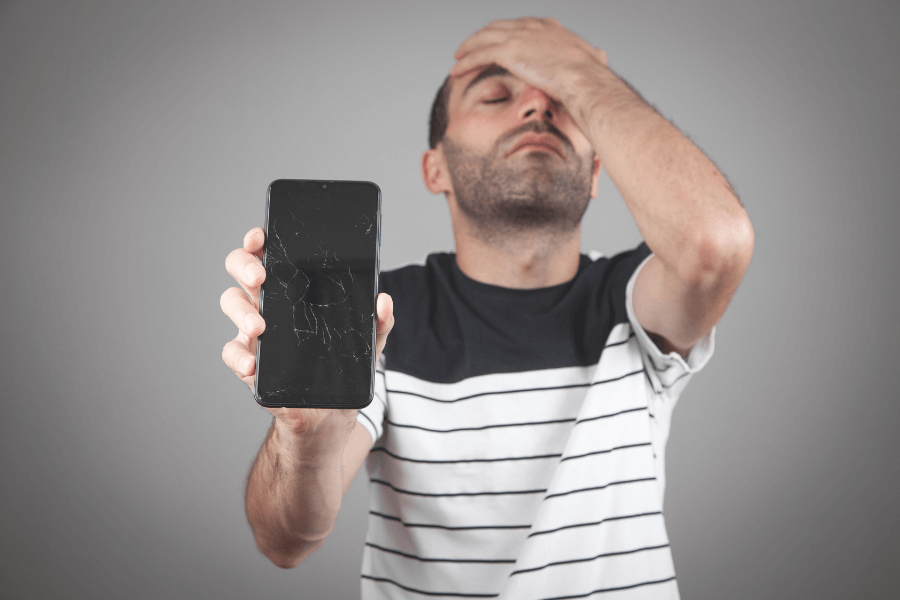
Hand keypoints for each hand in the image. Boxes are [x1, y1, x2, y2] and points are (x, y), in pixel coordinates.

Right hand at [221, 227, 394, 434]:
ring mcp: (256, 333)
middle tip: (260, 277)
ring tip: (259, 327)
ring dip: (241, 312)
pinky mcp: (250, 363)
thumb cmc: (342, 372)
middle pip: (241, 271)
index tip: (261, 236)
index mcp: (295, 292)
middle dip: (244, 266)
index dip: (259, 241)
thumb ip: (378, 323)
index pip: (272, 255)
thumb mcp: (367, 346)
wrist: (327, 419)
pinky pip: (231, 353)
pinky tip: (251, 366)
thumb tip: (384, 301)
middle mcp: (270, 304)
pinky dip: (237, 358)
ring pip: (232, 305)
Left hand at [450, 17, 608, 113]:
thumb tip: (600, 55)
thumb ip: (592, 55)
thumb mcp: (593, 59)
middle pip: (497, 27)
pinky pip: (479, 54)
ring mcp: (518, 36)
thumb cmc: (590, 76)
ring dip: (468, 47)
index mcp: (549, 27)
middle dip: (481, 36)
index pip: (520, 25)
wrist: (583, 79)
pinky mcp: (508, 51)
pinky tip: (456, 69)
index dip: (505, 33)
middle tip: (470, 47)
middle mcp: (531, 26)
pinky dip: (465, 61)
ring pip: (483, 38)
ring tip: (458, 57)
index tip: (498, 41)